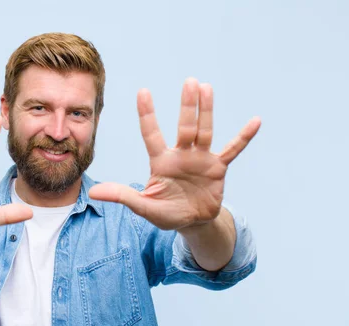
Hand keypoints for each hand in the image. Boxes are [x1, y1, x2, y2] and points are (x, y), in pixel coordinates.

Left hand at [89, 78, 260, 230]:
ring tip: (207, 88)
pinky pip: (232, 150)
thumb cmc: (165, 212)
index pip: (151, 133)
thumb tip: (93, 193)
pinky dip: (243, 137)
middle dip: (187, 105)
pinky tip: (255, 121)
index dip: (147, 114)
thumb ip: (122, 196)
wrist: (191, 222)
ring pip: (204, 131)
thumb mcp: (142, 206)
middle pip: (184, 126)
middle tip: (190, 81)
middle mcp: (181, 154)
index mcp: (161, 161)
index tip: (143, 91)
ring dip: (207, 111)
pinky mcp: (217, 168)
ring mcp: (200, 159)